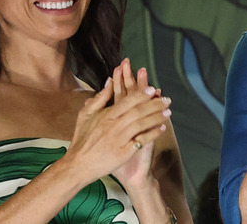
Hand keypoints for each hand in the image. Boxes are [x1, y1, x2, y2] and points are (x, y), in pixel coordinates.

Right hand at [65, 65, 170, 186]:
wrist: (78, 165)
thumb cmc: (82, 138)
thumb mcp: (86, 114)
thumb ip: (100, 97)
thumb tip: (110, 80)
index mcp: (105, 115)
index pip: (127, 101)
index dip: (141, 94)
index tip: (153, 89)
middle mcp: (113, 126)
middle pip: (138, 112)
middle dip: (155, 104)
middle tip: (167, 100)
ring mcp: (119, 140)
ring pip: (142, 125)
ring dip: (157, 117)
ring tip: (168, 112)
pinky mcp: (123, 153)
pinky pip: (141, 141)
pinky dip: (153, 134)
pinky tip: (162, 128)